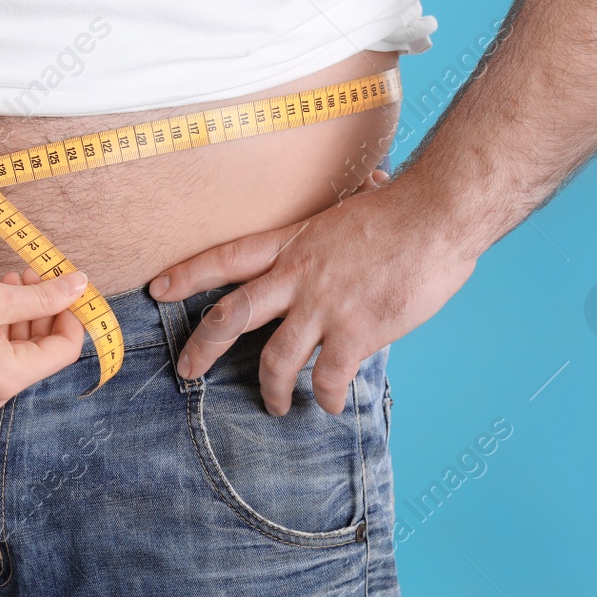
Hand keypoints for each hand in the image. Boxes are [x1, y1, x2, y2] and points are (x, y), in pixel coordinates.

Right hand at [0, 271, 87, 413]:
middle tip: (33, 272)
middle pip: (39, 349)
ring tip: (7, 278)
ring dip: (19, 311)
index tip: (67, 283)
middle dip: (42, 308)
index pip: (63, 350)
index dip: (71, 313)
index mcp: (7, 380)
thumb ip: (42, 296)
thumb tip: (81, 285)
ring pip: (16, 347)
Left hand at [149, 172, 475, 415]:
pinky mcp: (356, 331)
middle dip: (202, 346)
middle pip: (233, 315)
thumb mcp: (349, 209)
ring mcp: (324, 306)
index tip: (159, 287)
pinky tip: (331, 405)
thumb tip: (365, 190)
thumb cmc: (403, 208)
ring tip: (275, 406)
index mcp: (293, 243)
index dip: (188, 274)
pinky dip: (328, 397)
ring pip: (276, 358)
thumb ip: (337, 224)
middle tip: (186, 370)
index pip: (226, 258)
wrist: (437, 214)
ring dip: (271, 388)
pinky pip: (330, 377)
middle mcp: (298, 276)